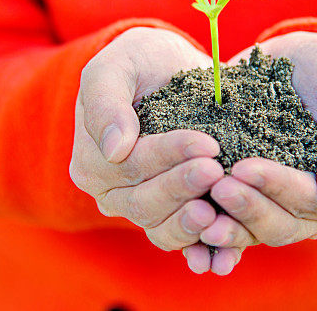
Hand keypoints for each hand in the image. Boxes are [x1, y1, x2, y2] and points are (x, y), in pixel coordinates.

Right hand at [69, 27, 225, 272]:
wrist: (173, 71)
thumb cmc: (141, 60)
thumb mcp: (119, 63)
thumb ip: (107, 99)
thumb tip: (114, 147)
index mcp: (92, 160)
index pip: (129, 165)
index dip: (168, 156)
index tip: (207, 143)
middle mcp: (111, 193)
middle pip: (145, 201)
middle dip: (182, 187)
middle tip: (217, 171)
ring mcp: (142, 209)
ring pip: (162, 229)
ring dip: (190, 225)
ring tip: (218, 212)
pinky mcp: (173, 217)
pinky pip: (184, 243)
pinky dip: (203, 251)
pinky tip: (224, 256)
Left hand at [198, 31, 316, 266]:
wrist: (289, 61)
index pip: (310, 201)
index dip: (278, 187)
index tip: (244, 168)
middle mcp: (310, 212)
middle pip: (280, 225)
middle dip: (248, 208)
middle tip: (218, 186)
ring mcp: (274, 209)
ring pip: (251, 232)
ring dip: (227, 226)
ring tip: (199, 210)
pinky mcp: (244, 202)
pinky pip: (228, 226)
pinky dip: (210, 234)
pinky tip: (191, 233)